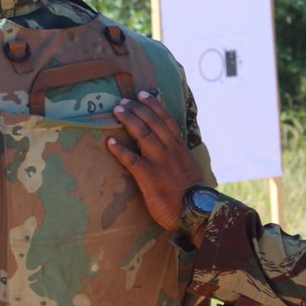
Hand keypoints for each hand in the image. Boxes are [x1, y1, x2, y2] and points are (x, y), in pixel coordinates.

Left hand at [107, 91, 203, 229]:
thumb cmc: (191, 193)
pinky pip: (132, 160)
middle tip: (123, 101)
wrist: (195, 211)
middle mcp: (169, 150)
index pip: (166, 119)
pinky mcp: (149, 176)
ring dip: (129, 120)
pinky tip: (110, 142)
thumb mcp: (188, 166)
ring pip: (142, 134)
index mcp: (179, 147)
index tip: (143, 94)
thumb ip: (178, 154)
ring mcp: (159, 162)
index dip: (154, 105)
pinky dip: (120, 150)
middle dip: (137, 109)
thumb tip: (170, 145)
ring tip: (117, 111)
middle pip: (152, 122)